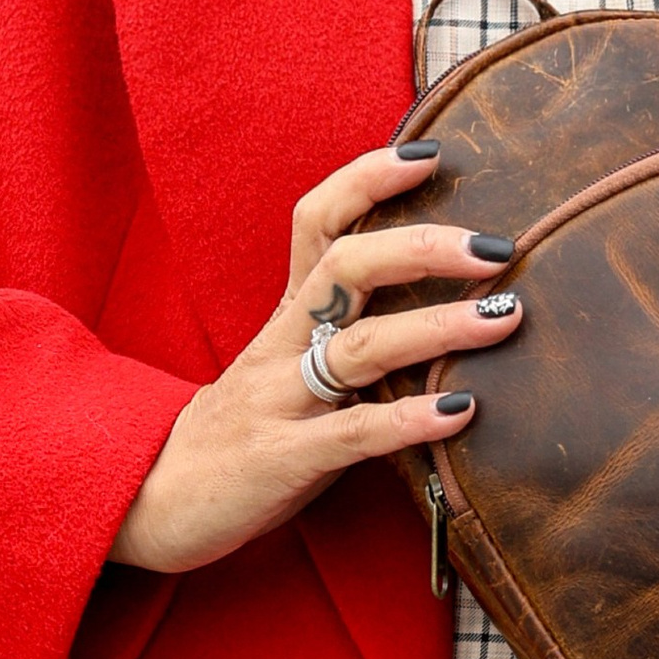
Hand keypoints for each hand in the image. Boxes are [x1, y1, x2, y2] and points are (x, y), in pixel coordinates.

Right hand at [108, 143, 523, 574]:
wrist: (151, 502)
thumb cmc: (243, 433)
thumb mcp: (288, 369)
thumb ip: (347, 336)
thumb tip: (444, 310)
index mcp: (287, 315)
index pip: (318, 220)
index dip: (367, 180)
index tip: (432, 156)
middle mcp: (281, 344)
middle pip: (345, 266)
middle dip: (424, 248)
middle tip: (497, 248)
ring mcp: (279, 399)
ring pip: (360, 347)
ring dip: (438, 327)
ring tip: (506, 317)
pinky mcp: (281, 459)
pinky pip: (352, 435)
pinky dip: (409, 419)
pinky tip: (462, 410)